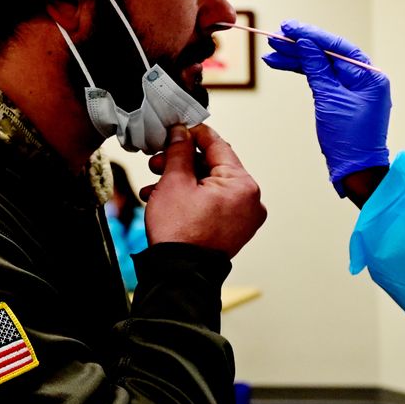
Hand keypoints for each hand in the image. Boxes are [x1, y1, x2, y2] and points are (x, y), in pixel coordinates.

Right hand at [140, 123, 265, 257]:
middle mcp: (250, 201)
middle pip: (213, 167)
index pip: (218, 146)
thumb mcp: (174, 182)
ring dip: (181, 181)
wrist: (178, 275)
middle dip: (181, 162)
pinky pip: (213, 204)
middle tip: (157, 161)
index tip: (178, 128)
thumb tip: (182, 133)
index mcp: (243, 185)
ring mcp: (244, 217)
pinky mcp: (234, 229)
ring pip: (210, 186)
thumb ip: (179, 151)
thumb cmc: (179, 234)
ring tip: (154, 185)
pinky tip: (164, 199)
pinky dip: (191, 198)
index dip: (194, 134)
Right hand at [261, 21, 390, 191]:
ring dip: (297, 59)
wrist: (356, 171)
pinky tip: (284, 65)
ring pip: (321, 66)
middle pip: (327, 54)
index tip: (289, 27)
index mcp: (369, 76)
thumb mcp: (330, 99)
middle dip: (300, 46)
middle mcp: (364, 79)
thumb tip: (306, 43)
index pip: (337, 47)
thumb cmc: (350, 139)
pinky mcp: (342, 99)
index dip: (311, 35)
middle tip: (275, 39)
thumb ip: (317, 68)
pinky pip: (321, 79)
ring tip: (272, 53)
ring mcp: (353, 89)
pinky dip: (304, 73)